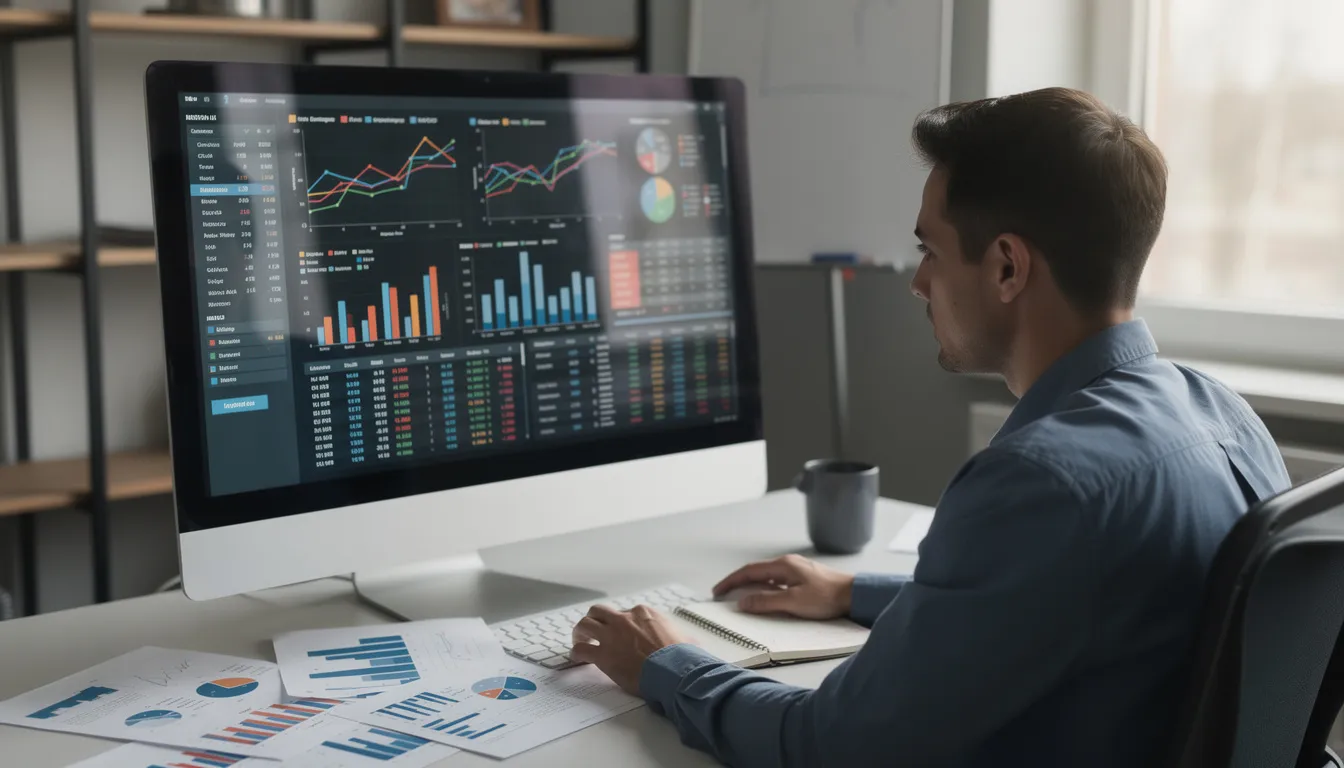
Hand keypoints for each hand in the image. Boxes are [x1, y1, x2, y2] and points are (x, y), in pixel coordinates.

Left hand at [571, 604, 692, 694]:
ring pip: (585, 625)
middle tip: (591, 630)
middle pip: (599, 612)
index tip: (620, 632)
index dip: (620, 623)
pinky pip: (581, 650)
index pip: (625, 612)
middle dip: (594, 619)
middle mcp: (624, 619)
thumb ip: (682, 637)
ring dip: (580, 632)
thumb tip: (692, 644)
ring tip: (579, 640)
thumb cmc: (681, 656)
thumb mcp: (685, 639)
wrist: (673, 670)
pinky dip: (576, 652)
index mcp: (643, 613)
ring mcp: (611, 636)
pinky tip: (576, 658)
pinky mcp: (603, 656)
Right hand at [713, 554, 854, 619]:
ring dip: (752, 585)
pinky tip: (766, 597)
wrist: (854, 594)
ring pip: (767, 576)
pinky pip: (777, 580)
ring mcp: (796, 569)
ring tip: (741, 597)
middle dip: (738, 582)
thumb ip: (766, 602)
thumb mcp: (793, 602)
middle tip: (724, 594)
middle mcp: (788, 563)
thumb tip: (743, 602)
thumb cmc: (826, 597)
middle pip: (756, 571)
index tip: (717, 591)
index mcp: (783, 565)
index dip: (731, 581)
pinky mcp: (804, 577)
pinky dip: (765, 587)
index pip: (749, 571)